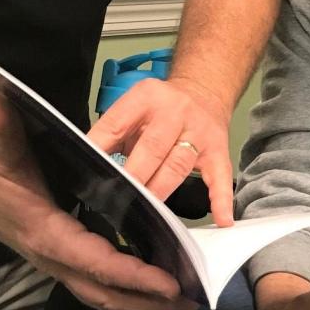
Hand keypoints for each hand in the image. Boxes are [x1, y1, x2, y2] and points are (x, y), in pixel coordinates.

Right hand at [0, 97, 195, 309]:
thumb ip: (5, 127)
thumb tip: (2, 103)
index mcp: (45, 233)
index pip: (96, 262)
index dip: (134, 275)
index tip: (170, 282)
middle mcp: (52, 258)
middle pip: (106, 293)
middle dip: (149, 301)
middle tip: (193, 298)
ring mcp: (55, 263)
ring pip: (102, 295)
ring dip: (142, 302)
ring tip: (184, 300)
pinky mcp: (60, 259)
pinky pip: (97, 284)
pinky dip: (128, 290)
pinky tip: (156, 285)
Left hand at [88, 75, 233, 224]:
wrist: (204, 91)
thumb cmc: (161, 107)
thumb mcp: (133, 107)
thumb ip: (112, 132)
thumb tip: (88, 164)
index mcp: (146, 98)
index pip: (117, 124)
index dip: (101, 148)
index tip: (90, 172)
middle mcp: (175, 112)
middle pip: (152, 147)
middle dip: (134, 176)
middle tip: (118, 199)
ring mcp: (199, 132)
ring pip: (178, 165)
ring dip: (160, 190)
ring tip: (146, 212)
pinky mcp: (218, 150)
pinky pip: (220, 176)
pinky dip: (220, 199)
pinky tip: (221, 219)